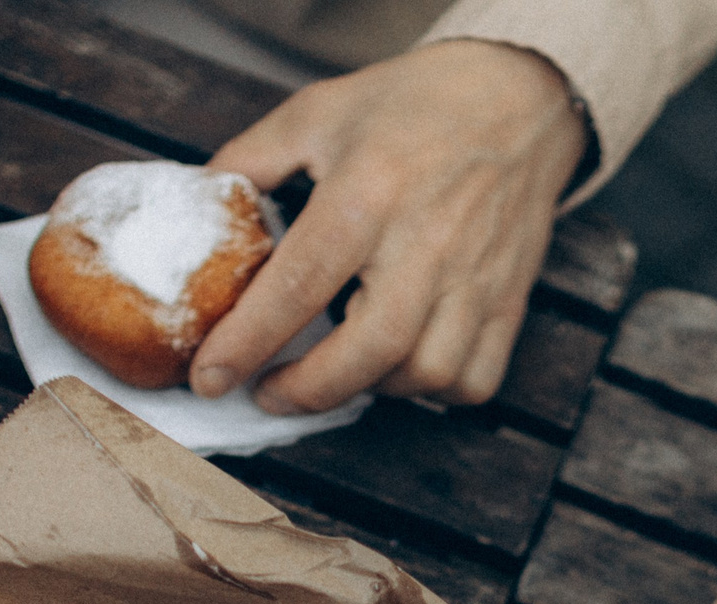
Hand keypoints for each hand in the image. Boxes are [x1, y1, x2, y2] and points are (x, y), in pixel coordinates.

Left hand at [190, 40, 586, 413]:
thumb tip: (199, 206)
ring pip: (425, 374)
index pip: (299, 284)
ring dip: (369, 389)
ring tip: (336, 373)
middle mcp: (427, 241)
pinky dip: (432, 393)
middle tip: (268, 393)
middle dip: (308, 390)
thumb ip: (250, 160)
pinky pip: (474, 379)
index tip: (210, 378)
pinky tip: (400, 368)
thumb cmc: (412, 106)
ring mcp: (475, 276)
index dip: (247, 341)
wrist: (517, 97)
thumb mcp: (317, 112)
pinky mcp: (509, 299)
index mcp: (369, 191)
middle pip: (368, 349)